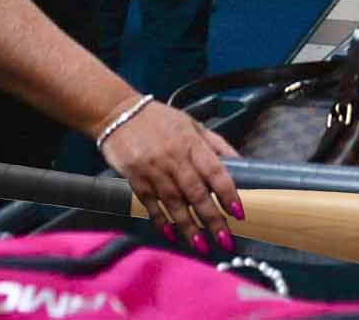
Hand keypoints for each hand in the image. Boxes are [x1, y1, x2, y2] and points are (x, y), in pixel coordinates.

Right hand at [100, 99, 242, 254]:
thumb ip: (216, 143)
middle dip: (212, 219)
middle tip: (225, 240)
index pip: (215, 170)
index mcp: (191, 142)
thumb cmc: (160, 119)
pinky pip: (151, 204)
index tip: (238, 213)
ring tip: (202, 245)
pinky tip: (172, 234)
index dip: (227, 192)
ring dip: (189, 226)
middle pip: (196, 192)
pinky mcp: (135, 179)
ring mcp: (153, 170)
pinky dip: (161, 220)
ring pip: (175, 203)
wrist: (118, 113)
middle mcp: (173, 157)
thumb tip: (240, 162)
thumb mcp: (192, 123)